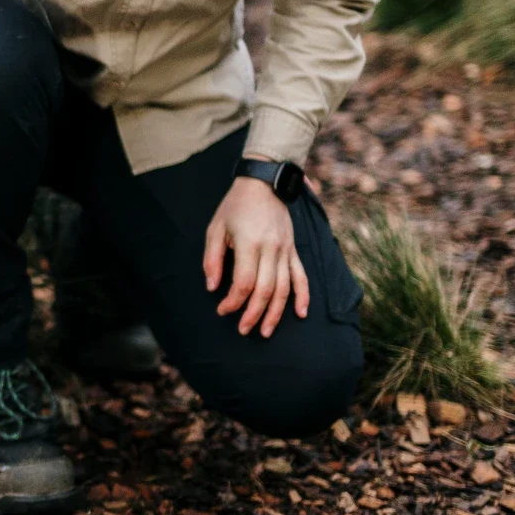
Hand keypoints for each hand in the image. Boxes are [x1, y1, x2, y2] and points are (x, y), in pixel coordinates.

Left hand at [203, 170, 309, 337]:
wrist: (264, 183)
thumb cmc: (235, 206)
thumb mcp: (215, 228)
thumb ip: (212, 259)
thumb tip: (212, 288)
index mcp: (249, 243)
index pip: (243, 282)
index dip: (233, 301)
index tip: (222, 310)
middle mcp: (271, 249)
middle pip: (266, 290)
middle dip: (253, 314)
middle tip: (243, 330)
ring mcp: (285, 250)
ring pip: (284, 288)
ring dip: (276, 313)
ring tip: (265, 331)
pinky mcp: (293, 250)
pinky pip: (301, 276)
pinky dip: (302, 296)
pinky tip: (300, 313)